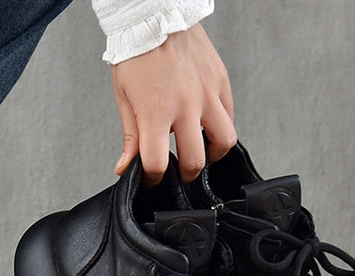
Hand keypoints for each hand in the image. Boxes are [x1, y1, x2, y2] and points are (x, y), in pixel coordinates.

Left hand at [111, 22, 235, 185]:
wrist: (154, 16)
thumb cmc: (137, 55)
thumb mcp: (125, 99)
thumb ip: (130, 138)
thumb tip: (124, 169)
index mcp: (155, 112)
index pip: (157, 164)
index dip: (152, 179)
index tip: (151, 178)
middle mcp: (185, 105)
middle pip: (195, 161)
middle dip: (185, 174)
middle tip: (178, 170)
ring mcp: (206, 93)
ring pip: (224, 141)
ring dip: (212, 154)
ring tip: (200, 151)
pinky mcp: (220, 81)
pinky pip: (229, 115)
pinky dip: (220, 127)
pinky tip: (207, 126)